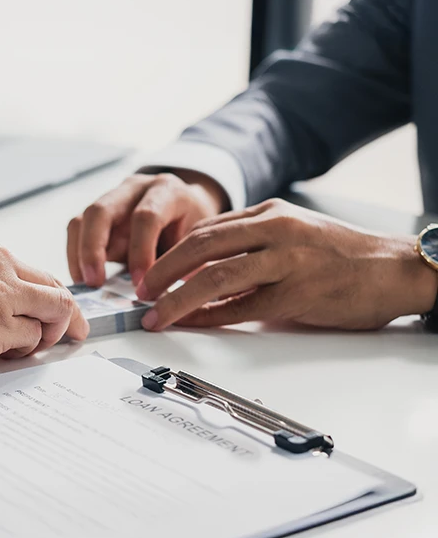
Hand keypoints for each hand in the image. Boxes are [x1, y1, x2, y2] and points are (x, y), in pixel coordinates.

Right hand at [0, 219, 89, 376]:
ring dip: (54, 327)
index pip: (12, 259)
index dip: (25, 283)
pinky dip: (32, 348)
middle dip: (61, 305)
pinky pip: (34, 336)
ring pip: (55, 304)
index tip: (28, 296)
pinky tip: (16, 354)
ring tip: (45, 345)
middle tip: (68, 325)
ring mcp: (0, 290)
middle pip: (47, 278)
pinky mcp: (0, 324)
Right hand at [67, 171, 227, 287]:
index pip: (146, 216)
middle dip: (93, 249)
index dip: (141, 251)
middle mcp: (134, 189)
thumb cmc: (193, 229)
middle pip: (101, 211)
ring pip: (82, 220)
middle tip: (95, 283)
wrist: (188, 210)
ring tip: (86, 283)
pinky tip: (84, 277)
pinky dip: (76, 256)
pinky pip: (77, 230)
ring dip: (80, 254)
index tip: (141, 284)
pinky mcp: (97, 214)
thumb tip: (168, 300)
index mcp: (167, 192)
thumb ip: (184, 263)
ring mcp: (112, 198)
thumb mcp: (198, 242)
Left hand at [136, 199, 437, 330]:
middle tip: (140, 290)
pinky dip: (210, 317)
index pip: (207, 229)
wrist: (397, 270)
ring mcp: (286, 262)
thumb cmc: (343, 256)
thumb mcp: (294, 234)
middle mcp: (276, 231)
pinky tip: (190, 323)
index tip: (149, 270)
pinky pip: (241, 308)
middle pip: (201, 246)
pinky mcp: (296, 295)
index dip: (171, 252)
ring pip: (215, 276)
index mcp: (272, 213)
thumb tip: (204, 266)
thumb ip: (252, 243)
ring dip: (177, 298)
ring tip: (155, 312)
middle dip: (162, 270)